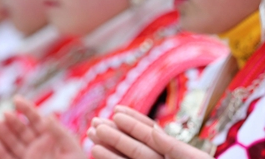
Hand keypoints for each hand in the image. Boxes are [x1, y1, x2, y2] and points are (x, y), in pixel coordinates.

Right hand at [0, 97, 84, 158]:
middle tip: (5, 115)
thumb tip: (48, 116)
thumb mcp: (70, 149)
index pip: (36, 120)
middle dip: (12, 123)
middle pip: (21, 131)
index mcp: (49, 138)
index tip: (16, 99)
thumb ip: (59, 133)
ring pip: (10, 145)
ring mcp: (28, 157)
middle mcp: (36, 146)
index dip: (26, 109)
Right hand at [89, 106, 211, 158]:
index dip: (135, 121)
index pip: (151, 134)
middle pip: (135, 147)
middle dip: (115, 135)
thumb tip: (153, 130)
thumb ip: (172, 147)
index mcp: (173, 154)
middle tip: (94, 124)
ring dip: (109, 151)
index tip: (117, 110)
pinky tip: (98, 156)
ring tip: (91, 138)